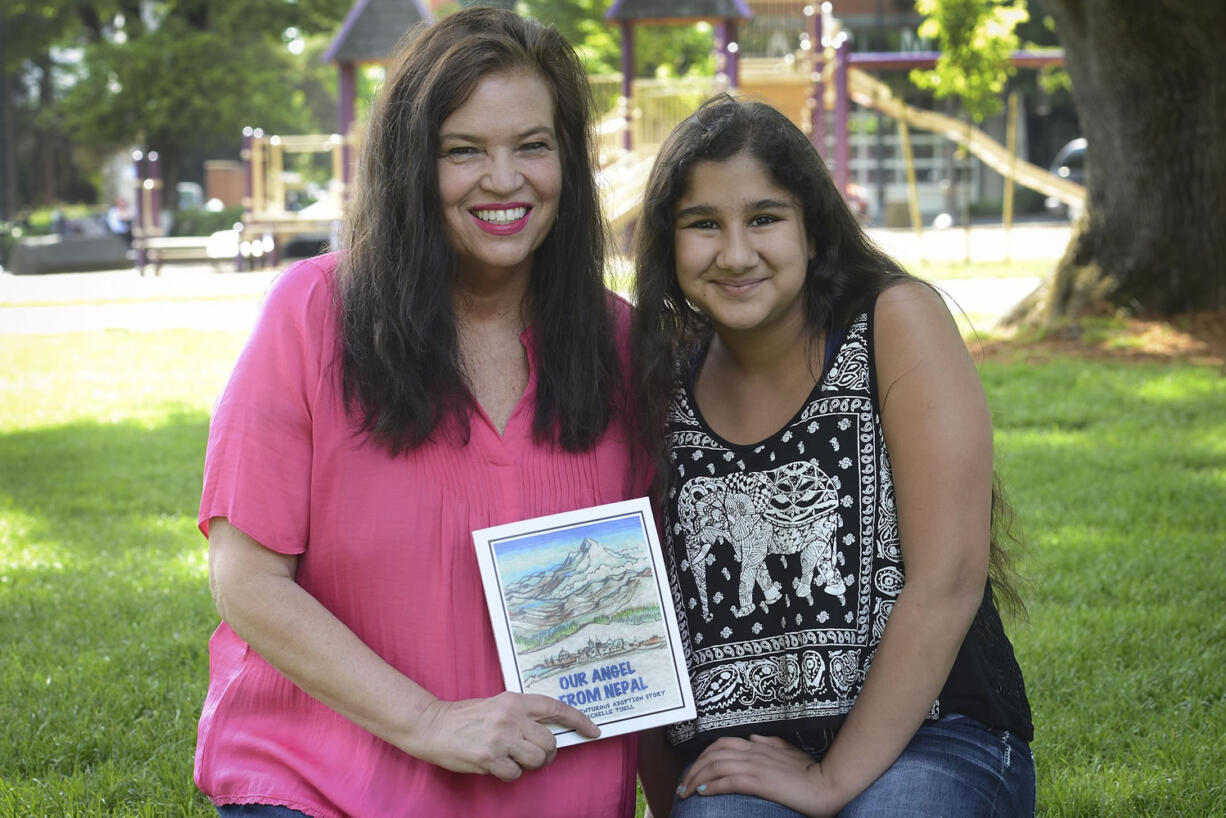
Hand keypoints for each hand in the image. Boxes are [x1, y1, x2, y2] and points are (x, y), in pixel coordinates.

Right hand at [409, 692, 599, 780]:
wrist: (432, 725)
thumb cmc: (465, 717)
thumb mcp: (496, 705)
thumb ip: (520, 716)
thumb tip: (547, 733)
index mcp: (514, 701)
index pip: (555, 707)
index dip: (578, 719)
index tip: (594, 730)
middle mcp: (511, 717)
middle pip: (549, 742)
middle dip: (546, 753)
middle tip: (533, 755)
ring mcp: (501, 738)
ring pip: (536, 760)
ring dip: (528, 765)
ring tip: (511, 759)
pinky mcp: (490, 757)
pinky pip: (515, 774)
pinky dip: (509, 774)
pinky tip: (495, 765)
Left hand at [676, 735, 844, 817]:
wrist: (827, 783)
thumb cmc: (810, 770)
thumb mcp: (789, 752)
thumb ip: (771, 743)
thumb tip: (754, 737)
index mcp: (759, 745)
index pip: (722, 743)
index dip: (703, 755)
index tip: (694, 770)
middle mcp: (754, 752)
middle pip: (713, 753)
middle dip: (693, 768)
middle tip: (682, 785)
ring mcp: (756, 765)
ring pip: (716, 766)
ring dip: (696, 778)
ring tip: (686, 791)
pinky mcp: (760, 781)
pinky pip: (729, 780)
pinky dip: (712, 785)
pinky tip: (702, 792)